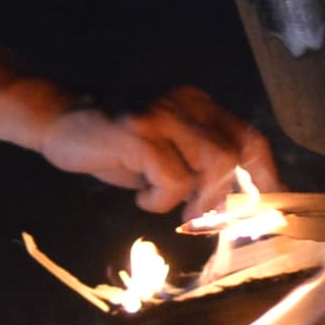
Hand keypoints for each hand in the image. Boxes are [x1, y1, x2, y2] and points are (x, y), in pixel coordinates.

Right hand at [38, 87, 278, 218]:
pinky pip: (171, 178)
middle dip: (225, 197)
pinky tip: (138, 196)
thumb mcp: (159, 150)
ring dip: (195, 199)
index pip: (248, 137)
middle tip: (201, 221)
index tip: (270, 207)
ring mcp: (162, 114)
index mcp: (196, 105)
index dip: (265, 174)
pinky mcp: (138, 132)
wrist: (54, 116)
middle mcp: (186, 103)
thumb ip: (191, 166)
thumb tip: (227, 205)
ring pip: (211, 164)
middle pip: (234, 153)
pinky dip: (159, 199)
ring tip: (170, 210)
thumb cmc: (110, 142)